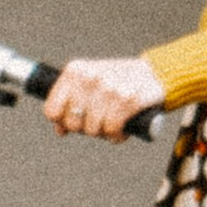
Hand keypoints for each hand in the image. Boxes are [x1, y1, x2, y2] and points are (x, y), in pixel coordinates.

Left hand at [44, 53, 166, 141]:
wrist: (155, 74)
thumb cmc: (119, 81)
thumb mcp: (90, 85)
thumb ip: (72, 102)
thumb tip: (60, 130)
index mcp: (75, 71)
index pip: (52, 110)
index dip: (62, 121)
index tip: (74, 120)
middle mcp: (89, 77)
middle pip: (72, 122)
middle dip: (84, 128)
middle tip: (97, 122)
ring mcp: (108, 88)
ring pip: (92, 129)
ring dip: (102, 132)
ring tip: (112, 123)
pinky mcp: (128, 100)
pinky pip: (111, 130)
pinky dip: (116, 136)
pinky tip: (121, 130)